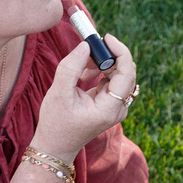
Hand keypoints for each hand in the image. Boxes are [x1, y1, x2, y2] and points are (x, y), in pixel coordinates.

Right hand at [31, 33, 138, 161]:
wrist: (55, 145)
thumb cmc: (56, 122)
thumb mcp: (59, 93)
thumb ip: (71, 67)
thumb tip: (85, 45)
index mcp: (110, 109)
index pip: (126, 74)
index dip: (120, 51)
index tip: (105, 37)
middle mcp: (119, 109)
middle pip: (125, 72)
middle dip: (108, 57)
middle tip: (87, 50)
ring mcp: (116, 107)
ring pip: (119, 75)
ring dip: (102, 65)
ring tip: (81, 71)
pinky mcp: (110, 104)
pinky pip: (112, 81)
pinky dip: (100, 72)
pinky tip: (83, 77)